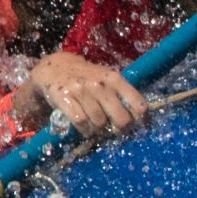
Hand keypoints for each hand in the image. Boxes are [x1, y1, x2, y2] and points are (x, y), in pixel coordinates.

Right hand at [15, 51, 150, 138]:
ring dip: (98, 129)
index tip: (140, 126)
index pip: (137, 103)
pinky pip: (81, 123)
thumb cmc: (86, 77)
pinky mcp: (65, 99)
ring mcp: (82, 91)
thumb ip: (122, 94)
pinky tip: (84, 127)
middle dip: (119, 128)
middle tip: (114, 129)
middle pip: (121, 119)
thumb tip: (138, 118)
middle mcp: (99, 84)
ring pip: (99, 123)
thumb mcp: (106, 78)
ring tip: (95, 124)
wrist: (55, 68)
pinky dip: (84, 129)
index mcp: (114, 78)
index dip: (141, 119)